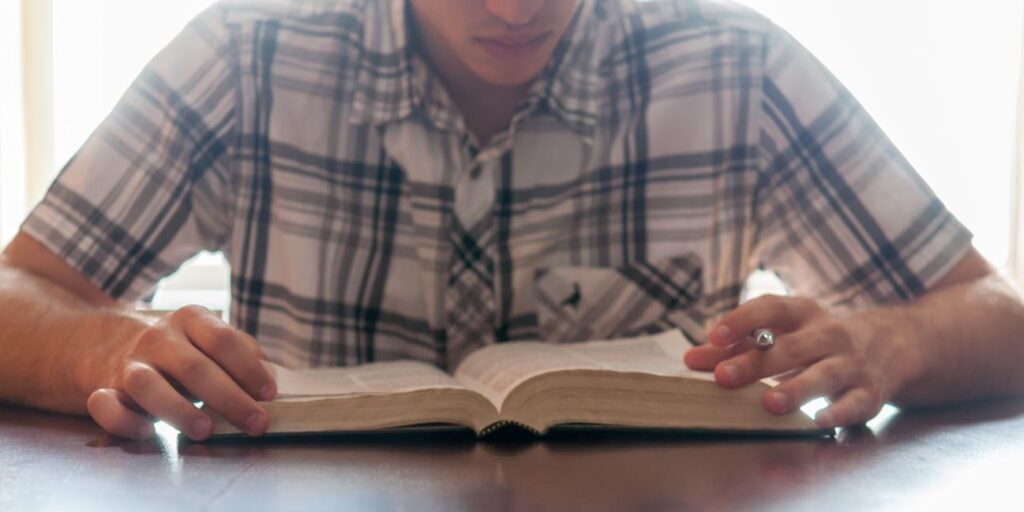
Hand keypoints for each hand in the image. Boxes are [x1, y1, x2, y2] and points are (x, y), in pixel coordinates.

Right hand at [84, 305, 276, 440]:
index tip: (269, 395)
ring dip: (178, 411)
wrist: (117, 344)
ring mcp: (130, 363)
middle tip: (256, 423)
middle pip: (194, 368)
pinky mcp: (105, 389)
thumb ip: (244, 353)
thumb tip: (269, 378)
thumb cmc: (185, 349)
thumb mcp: (214, 339)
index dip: (249, 368)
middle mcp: (158, 338)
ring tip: (206, 430)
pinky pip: (106, 406)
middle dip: (230, 399)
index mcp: (191, 319)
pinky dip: (125, 421)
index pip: (222, 340)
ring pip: (147, 385)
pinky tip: (149, 432)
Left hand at [683, 295, 911, 427]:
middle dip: (756, 363)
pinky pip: (854, 403)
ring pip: (823, 374)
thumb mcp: (782, 333)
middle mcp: (828, 334)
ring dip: (796, 389)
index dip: (742, 320)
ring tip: (769, 403)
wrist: (891, 346)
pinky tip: (818, 422)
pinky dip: (838, 413)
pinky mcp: (870, 392)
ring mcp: (852, 363)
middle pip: (790, 346)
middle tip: (724, 377)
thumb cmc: (816, 340)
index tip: (715, 335)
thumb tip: (691, 359)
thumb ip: (737, 346)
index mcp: (802, 314)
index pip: (771, 308)